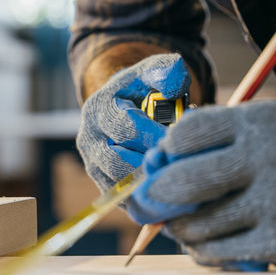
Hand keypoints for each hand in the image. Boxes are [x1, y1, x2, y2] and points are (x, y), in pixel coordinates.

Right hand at [75, 53, 188, 219]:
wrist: (123, 106)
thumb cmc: (143, 89)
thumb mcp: (152, 72)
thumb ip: (165, 71)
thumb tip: (173, 84)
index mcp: (99, 110)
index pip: (128, 129)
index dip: (158, 136)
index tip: (185, 141)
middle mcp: (89, 139)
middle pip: (121, 163)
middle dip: (154, 166)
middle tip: (185, 168)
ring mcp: (94, 165)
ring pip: (122, 187)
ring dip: (152, 188)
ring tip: (182, 185)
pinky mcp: (104, 186)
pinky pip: (126, 203)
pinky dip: (149, 203)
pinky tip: (175, 200)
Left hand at [133, 100, 275, 268]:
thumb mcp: (271, 127)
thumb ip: (218, 139)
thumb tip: (155, 165)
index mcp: (261, 121)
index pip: (186, 134)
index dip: (165, 153)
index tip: (161, 164)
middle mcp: (269, 157)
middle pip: (182, 180)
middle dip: (158, 195)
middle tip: (152, 202)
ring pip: (198, 223)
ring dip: (181, 229)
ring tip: (185, 226)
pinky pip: (220, 252)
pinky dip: (204, 252)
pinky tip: (208, 246)